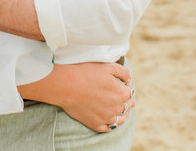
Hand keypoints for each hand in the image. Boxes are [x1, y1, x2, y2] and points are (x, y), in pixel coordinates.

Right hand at [18, 61, 134, 132]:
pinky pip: (107, 128)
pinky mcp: (95, 123)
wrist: (66, 85)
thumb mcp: (107, 66)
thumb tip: (129, 80)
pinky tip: (109, 121)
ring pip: (119, 119)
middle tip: (123, 97)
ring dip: (122, 114)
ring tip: (121, 112)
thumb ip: (123, 72)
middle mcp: (116, 108)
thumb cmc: (85, 73)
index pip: (130, 91)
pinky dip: (110, 125)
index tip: (123, 84)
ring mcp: (105, 117)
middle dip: (126, 101)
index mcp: (121, 93)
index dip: (127, 86)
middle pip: (126, 106)